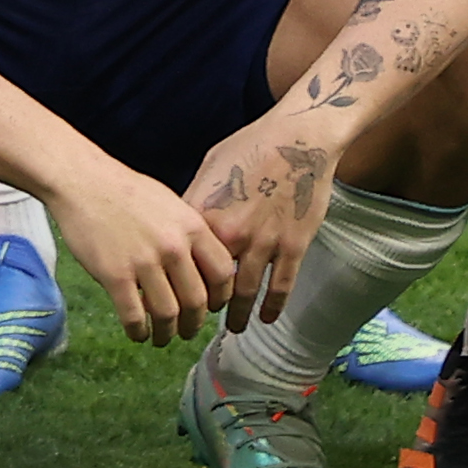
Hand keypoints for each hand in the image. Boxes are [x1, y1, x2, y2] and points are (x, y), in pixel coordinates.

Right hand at [39, 165, 234, 343]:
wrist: (82, 181)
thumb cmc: (125, 190)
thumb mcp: (171, 204)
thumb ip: (189, 234)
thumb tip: (203, 266)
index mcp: (191, 228)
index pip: (222, 274)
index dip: (220, 298)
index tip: (211, 307)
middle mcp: (173, 247)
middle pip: (196, 301)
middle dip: (194, 324)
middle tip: (187, 331)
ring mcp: (143, 262)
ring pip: (167, 314)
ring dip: (167, 333)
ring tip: (162, 337)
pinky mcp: (114, 275)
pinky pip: (133, 315)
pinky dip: (138, 332)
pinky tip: (137, 333)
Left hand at [179, 116, 337, 327]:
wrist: (297, 140)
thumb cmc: (249, 148)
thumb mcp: (210, 169)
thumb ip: (194, 203)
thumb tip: (178, 226)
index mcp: (203, 216)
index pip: (181, 262)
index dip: (174, 282)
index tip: (170, 297)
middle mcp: (231, 236)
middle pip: (210, 284)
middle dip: (204, 306)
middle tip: (200, 321)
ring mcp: (264, 244)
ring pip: (245, 293)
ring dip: (238, 315)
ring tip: (233, 328)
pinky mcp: (293, 247)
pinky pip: (280, 287)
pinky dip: (273, 307)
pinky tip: (266, 318)